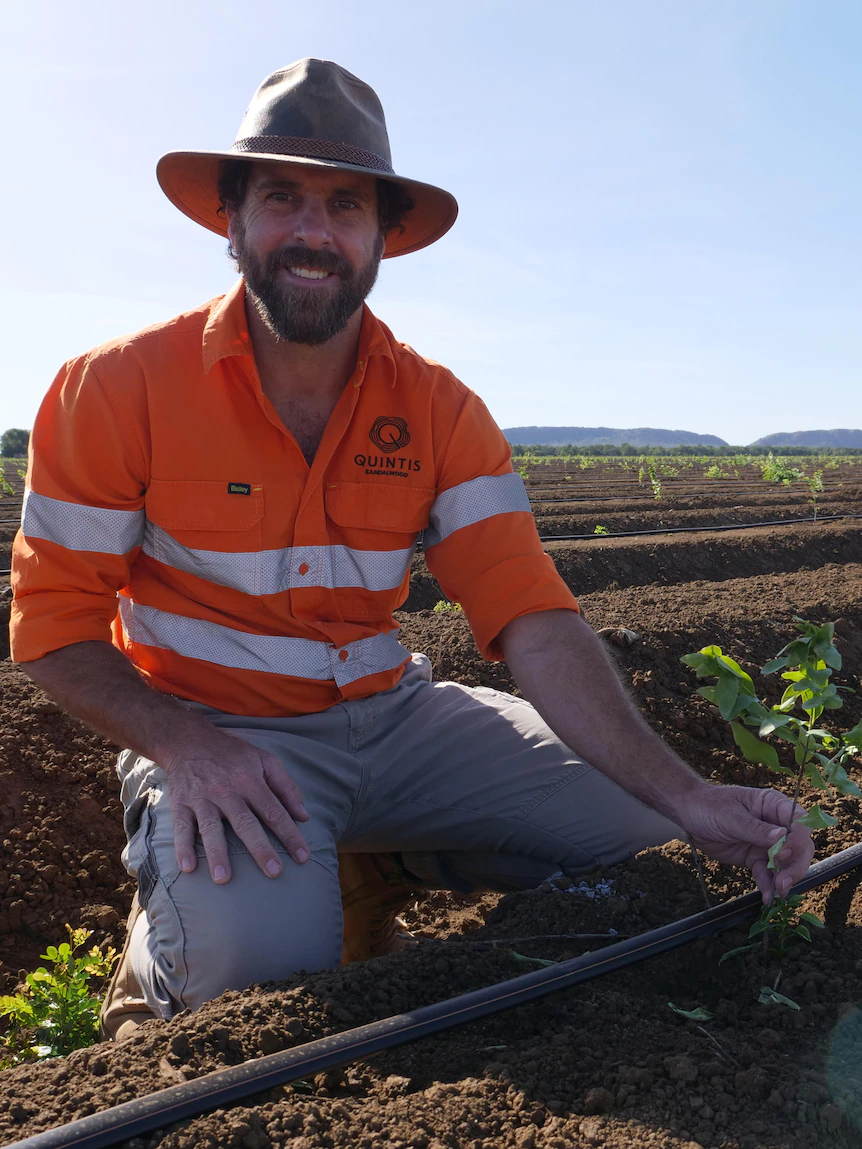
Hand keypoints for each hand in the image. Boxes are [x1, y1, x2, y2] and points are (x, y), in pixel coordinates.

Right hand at [162, 727, 309, 883]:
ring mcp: (201, 798)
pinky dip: (182, 847)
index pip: (274, 811)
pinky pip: (181, 828)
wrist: (189, 740)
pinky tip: (188, 867)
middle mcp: (226, 790)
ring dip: (217, 853)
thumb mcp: (265, 760)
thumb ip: (286, 787)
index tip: (303, 857)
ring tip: (224, 879)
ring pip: (211, 828)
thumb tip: (304, 816)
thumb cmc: (233, 754)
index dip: (289, 834)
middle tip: (274, 872)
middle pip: (245, 823)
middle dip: (260, 848)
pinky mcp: (180, 804)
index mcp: (249, 780)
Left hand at [676, 784, 814, 901]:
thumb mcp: (730, 816)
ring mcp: (767, 843)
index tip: (783, 854)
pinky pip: (767, 874)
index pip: (799, 822)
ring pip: (787, 864)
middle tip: (784, 881)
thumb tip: (783, 837)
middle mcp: (776, 824)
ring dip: (785, 879)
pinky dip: (769, 885)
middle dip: (795, 865)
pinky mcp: (755, 858)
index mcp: (773, 805)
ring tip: (778, 893)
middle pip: (800, 847)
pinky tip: (767, 897)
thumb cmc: (709, 806)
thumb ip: (756, 829)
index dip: (797, 839)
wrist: (688, 816)